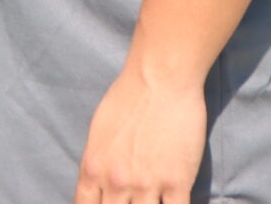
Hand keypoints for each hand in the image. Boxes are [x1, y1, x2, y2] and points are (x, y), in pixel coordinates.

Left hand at [74, 63, 207, 203]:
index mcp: (93, 168)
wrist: (160, 79)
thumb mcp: (98, 132)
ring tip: (151, 200)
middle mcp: (117, 182)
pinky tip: (173, 203)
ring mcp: (147, 185)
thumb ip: (98, 164)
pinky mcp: (177, 183)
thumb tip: (100, 186)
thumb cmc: (128, 97)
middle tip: (132, 201)